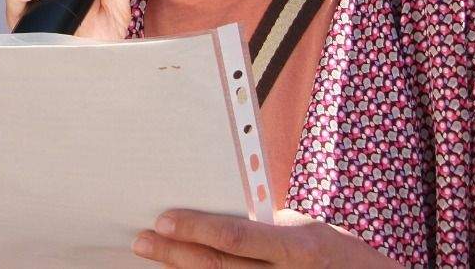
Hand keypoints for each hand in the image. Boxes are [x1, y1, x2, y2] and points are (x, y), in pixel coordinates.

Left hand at [133, 209, 400, 266]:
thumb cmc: (335, 252)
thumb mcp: (305, 230)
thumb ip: (263, 227)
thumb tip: (213, 216)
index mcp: (297, 247)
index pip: (237, 237)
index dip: (197, 229)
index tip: (163, 220)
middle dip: (174, 255)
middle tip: (140, 241)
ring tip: (154, 257)